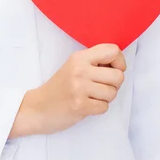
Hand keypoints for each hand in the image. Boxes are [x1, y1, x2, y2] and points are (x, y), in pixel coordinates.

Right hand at [10, 43, 125, 137]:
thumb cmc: (61, 86)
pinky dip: (98, 108)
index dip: (119, 62)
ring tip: (92, 96)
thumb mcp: (74, 66)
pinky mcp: (79, 105)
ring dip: (106, 98)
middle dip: (114, 85)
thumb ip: (94, 62)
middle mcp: (80, 69)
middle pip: (118, 75)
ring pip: (113, 93)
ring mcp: (79, 87)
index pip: (113, 50)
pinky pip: (104, 107)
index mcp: (80, 57)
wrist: (38, 107)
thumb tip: (120, 64)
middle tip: (101, 87)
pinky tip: (86, 105)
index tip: (111, 70)